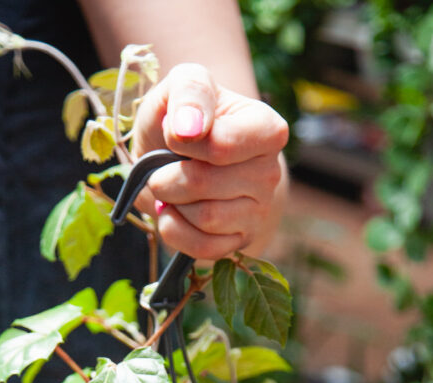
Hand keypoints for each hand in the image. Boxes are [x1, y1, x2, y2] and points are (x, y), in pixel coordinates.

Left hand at [132, 63, 288, 259]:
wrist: (180, 159)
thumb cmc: (185, 118)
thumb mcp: (184, 84)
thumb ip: (190, 91)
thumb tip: (189, 128)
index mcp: (266, 129)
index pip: (221, 146)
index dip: (182, 141)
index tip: (172, 133)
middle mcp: (270, 173)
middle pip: (204, 184)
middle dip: (167, 176)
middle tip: (162, 166)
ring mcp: (259, 213)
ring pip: (204, 219)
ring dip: (171, 203)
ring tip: (171, 187)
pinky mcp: (240, 243)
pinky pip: (203, 248)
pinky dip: (175, 231)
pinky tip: (174, 212)